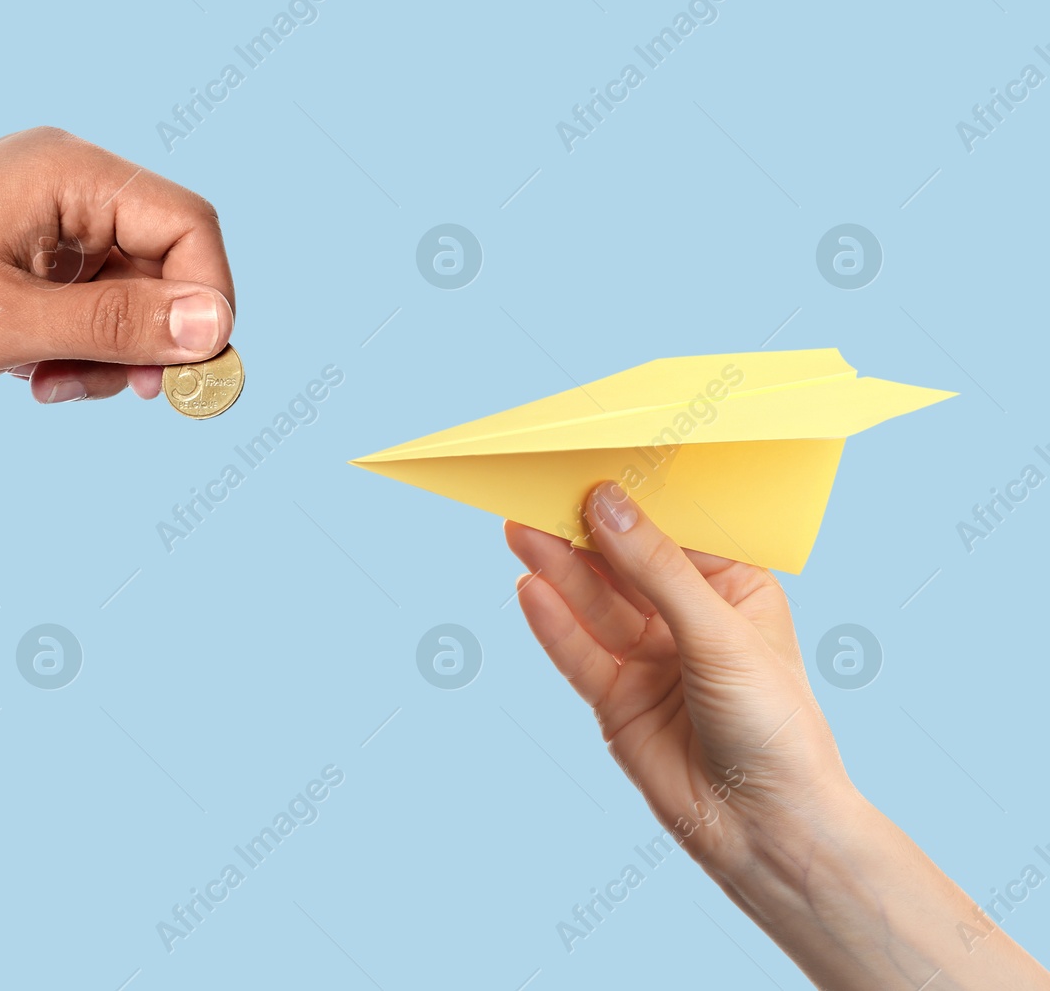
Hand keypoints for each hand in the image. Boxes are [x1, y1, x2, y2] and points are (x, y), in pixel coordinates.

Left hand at [0, 126, 235, 402]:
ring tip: (51, 388)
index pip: (187, 227)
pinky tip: (32, 377)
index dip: (206, 302)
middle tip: (124, 396)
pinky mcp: (15, 258)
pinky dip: (73, 347)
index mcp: (69, 176)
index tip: (190, 375)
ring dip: (107, 352)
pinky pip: (80, 303)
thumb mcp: (9, 324)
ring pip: (125, 292)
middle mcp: (62, 188)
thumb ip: (116, 322)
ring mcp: (37, 222)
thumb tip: (212, 326)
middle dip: (151, 337)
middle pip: (163, 262)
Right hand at [507, 482, 1049, 988]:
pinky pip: (578, 650)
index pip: (675, 530)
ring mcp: (649, 658)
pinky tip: (528, 587)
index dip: (634, 500)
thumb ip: (656, 570)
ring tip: (519, 528)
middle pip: (624, 564)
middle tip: (536, 492)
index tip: (592, 463)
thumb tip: (606, 505)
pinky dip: (552, 622)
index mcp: (734, 587)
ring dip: (558, 568)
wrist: (767, 833)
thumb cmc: (776, 729)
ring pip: (594, 603)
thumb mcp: (720, 635)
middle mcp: (688, 617)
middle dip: (582, 531)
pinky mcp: (616, 698)